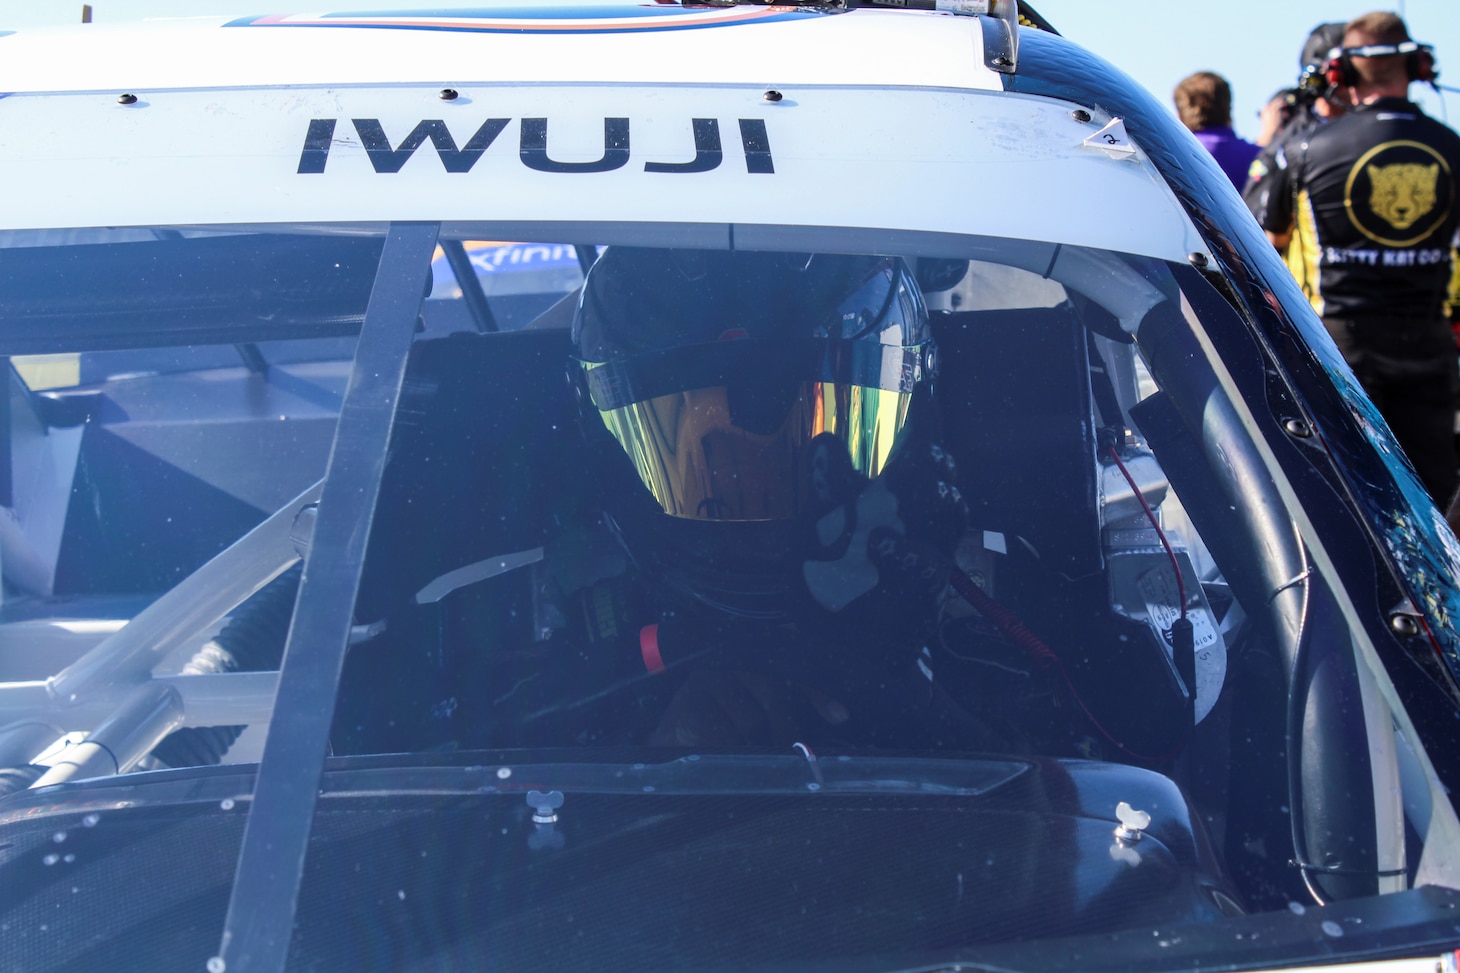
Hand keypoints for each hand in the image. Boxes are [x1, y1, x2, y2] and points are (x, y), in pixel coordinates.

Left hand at [801, 433, 966, 625]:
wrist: (845, 638)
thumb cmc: (845, 572)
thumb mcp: (830, 523)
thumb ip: (832, 485)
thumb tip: (825, 441)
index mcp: (903, 499)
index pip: (921, 456)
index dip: (926, 424)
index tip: (924, 391)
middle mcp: (924, 521)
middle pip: (945, 478)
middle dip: (935, 460)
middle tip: (917, 452)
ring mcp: (931, 553)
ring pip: (951, 512)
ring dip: (933, 494)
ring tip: (901, 482)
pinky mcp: (926, 591)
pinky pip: (926, 566)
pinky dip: (905, 552)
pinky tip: (882, 543)